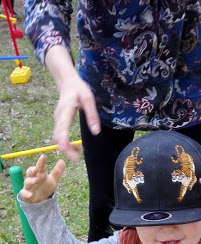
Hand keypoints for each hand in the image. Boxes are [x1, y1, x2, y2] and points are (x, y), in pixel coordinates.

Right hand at [20, 154, 65, 202]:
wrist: (40, 200)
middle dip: (32, 170)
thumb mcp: (53, 180)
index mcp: (39, 174)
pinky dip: (26, 194)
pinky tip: (30, 194)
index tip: (43, 156)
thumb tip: (62, 161)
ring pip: (27, 182)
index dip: (41, 162)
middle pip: (30, 172)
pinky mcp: (26, 194)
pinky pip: (24, 193)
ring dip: (30, 181)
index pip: (40, 166)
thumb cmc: (45, 187)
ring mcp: (28, 186)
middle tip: (36, 169)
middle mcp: (33, 178)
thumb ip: (57, 172)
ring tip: (35, 181)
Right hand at [45, 45, 100, 160]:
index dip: (66, 147)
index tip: (75, 157)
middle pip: (58, 140)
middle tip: (78, 158)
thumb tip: (96, 132)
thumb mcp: (88, 99)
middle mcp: (58, 118)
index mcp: (65, 112)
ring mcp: (57, 121)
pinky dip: (66, 144)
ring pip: (58, 139)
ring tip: (80, 151)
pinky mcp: (59, 122)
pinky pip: (60, 136)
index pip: (61, 134)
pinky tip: (77, 146)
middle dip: (67, 151)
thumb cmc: (78, 89)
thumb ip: (92, 115)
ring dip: (67, 148)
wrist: (67, 81)